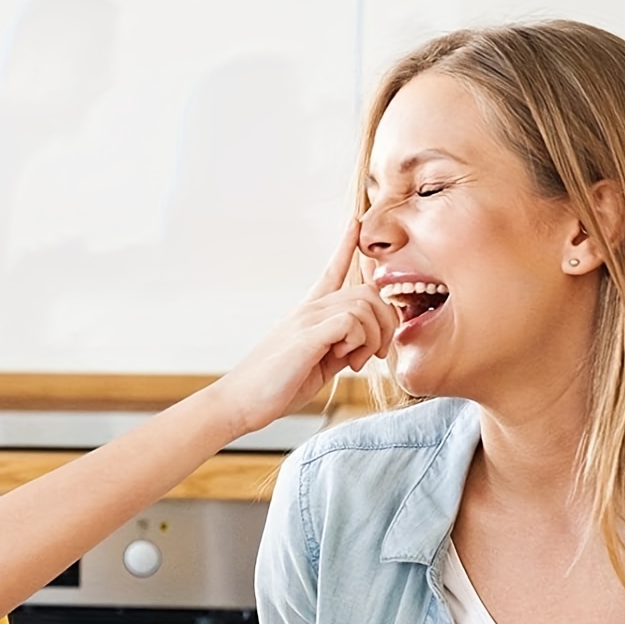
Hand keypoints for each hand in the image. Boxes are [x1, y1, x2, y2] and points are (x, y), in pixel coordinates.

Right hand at [212, 220, 397, 436]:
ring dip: (373, 336)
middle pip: (367, 291)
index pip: (332, 271)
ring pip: (364, 304)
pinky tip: (346, 361)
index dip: (346, 245)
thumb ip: (339, 350)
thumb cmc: (274, 388)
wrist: (240, 403)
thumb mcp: (316, 365)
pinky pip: (351, 321)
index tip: (355, 220)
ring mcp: (307, 319)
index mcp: (308, 314)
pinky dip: (359, 342)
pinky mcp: (307, 335)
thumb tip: (363, 346)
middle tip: (373, 354)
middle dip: (384, 323)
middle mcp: (309, 309)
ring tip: (356, 362)